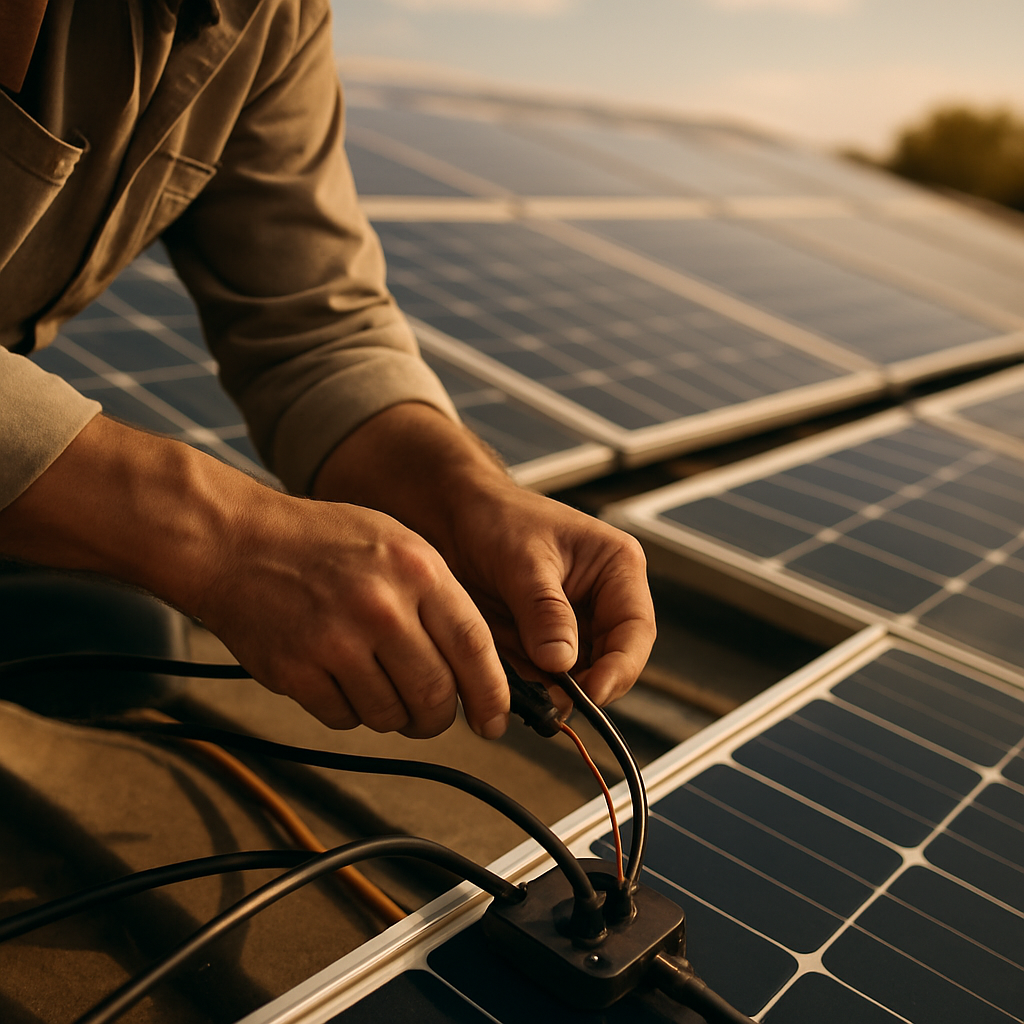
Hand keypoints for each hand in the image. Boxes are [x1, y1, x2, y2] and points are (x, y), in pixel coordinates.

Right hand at [193, 495, 509, 738]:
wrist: (236, 541)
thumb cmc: (319, 541)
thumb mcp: (396, 543)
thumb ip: (438, 598)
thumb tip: (477, 664)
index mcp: (417, 570)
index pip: (474, 648)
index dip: (491, 694)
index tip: (493, 718)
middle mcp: (382, 606)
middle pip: (436, 694)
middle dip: (439, 716)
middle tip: (432, 714)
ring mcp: (337, 641)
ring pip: (391, 716)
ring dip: (392, 714)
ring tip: (377, 684)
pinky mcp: (296, 671)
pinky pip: (344, 719)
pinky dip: (348, 710)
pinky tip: (338, 678)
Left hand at [444, 486, 655, 706]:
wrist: (453, 515)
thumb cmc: (495, 516)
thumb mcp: (522, 560)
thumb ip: (544, 611)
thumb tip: (561, 660)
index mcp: (616, 567)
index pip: (635, 628)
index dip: (620, 667)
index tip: (592, 693)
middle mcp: (601, 598)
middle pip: (612, 660)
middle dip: (584, 685)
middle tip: (554, 703)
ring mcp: (572, 623)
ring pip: (577, 675)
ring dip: (553, 690)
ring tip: (525, 693)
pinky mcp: (542, 640)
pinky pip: (543, 676)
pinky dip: (528, 686)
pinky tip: (507, 681)